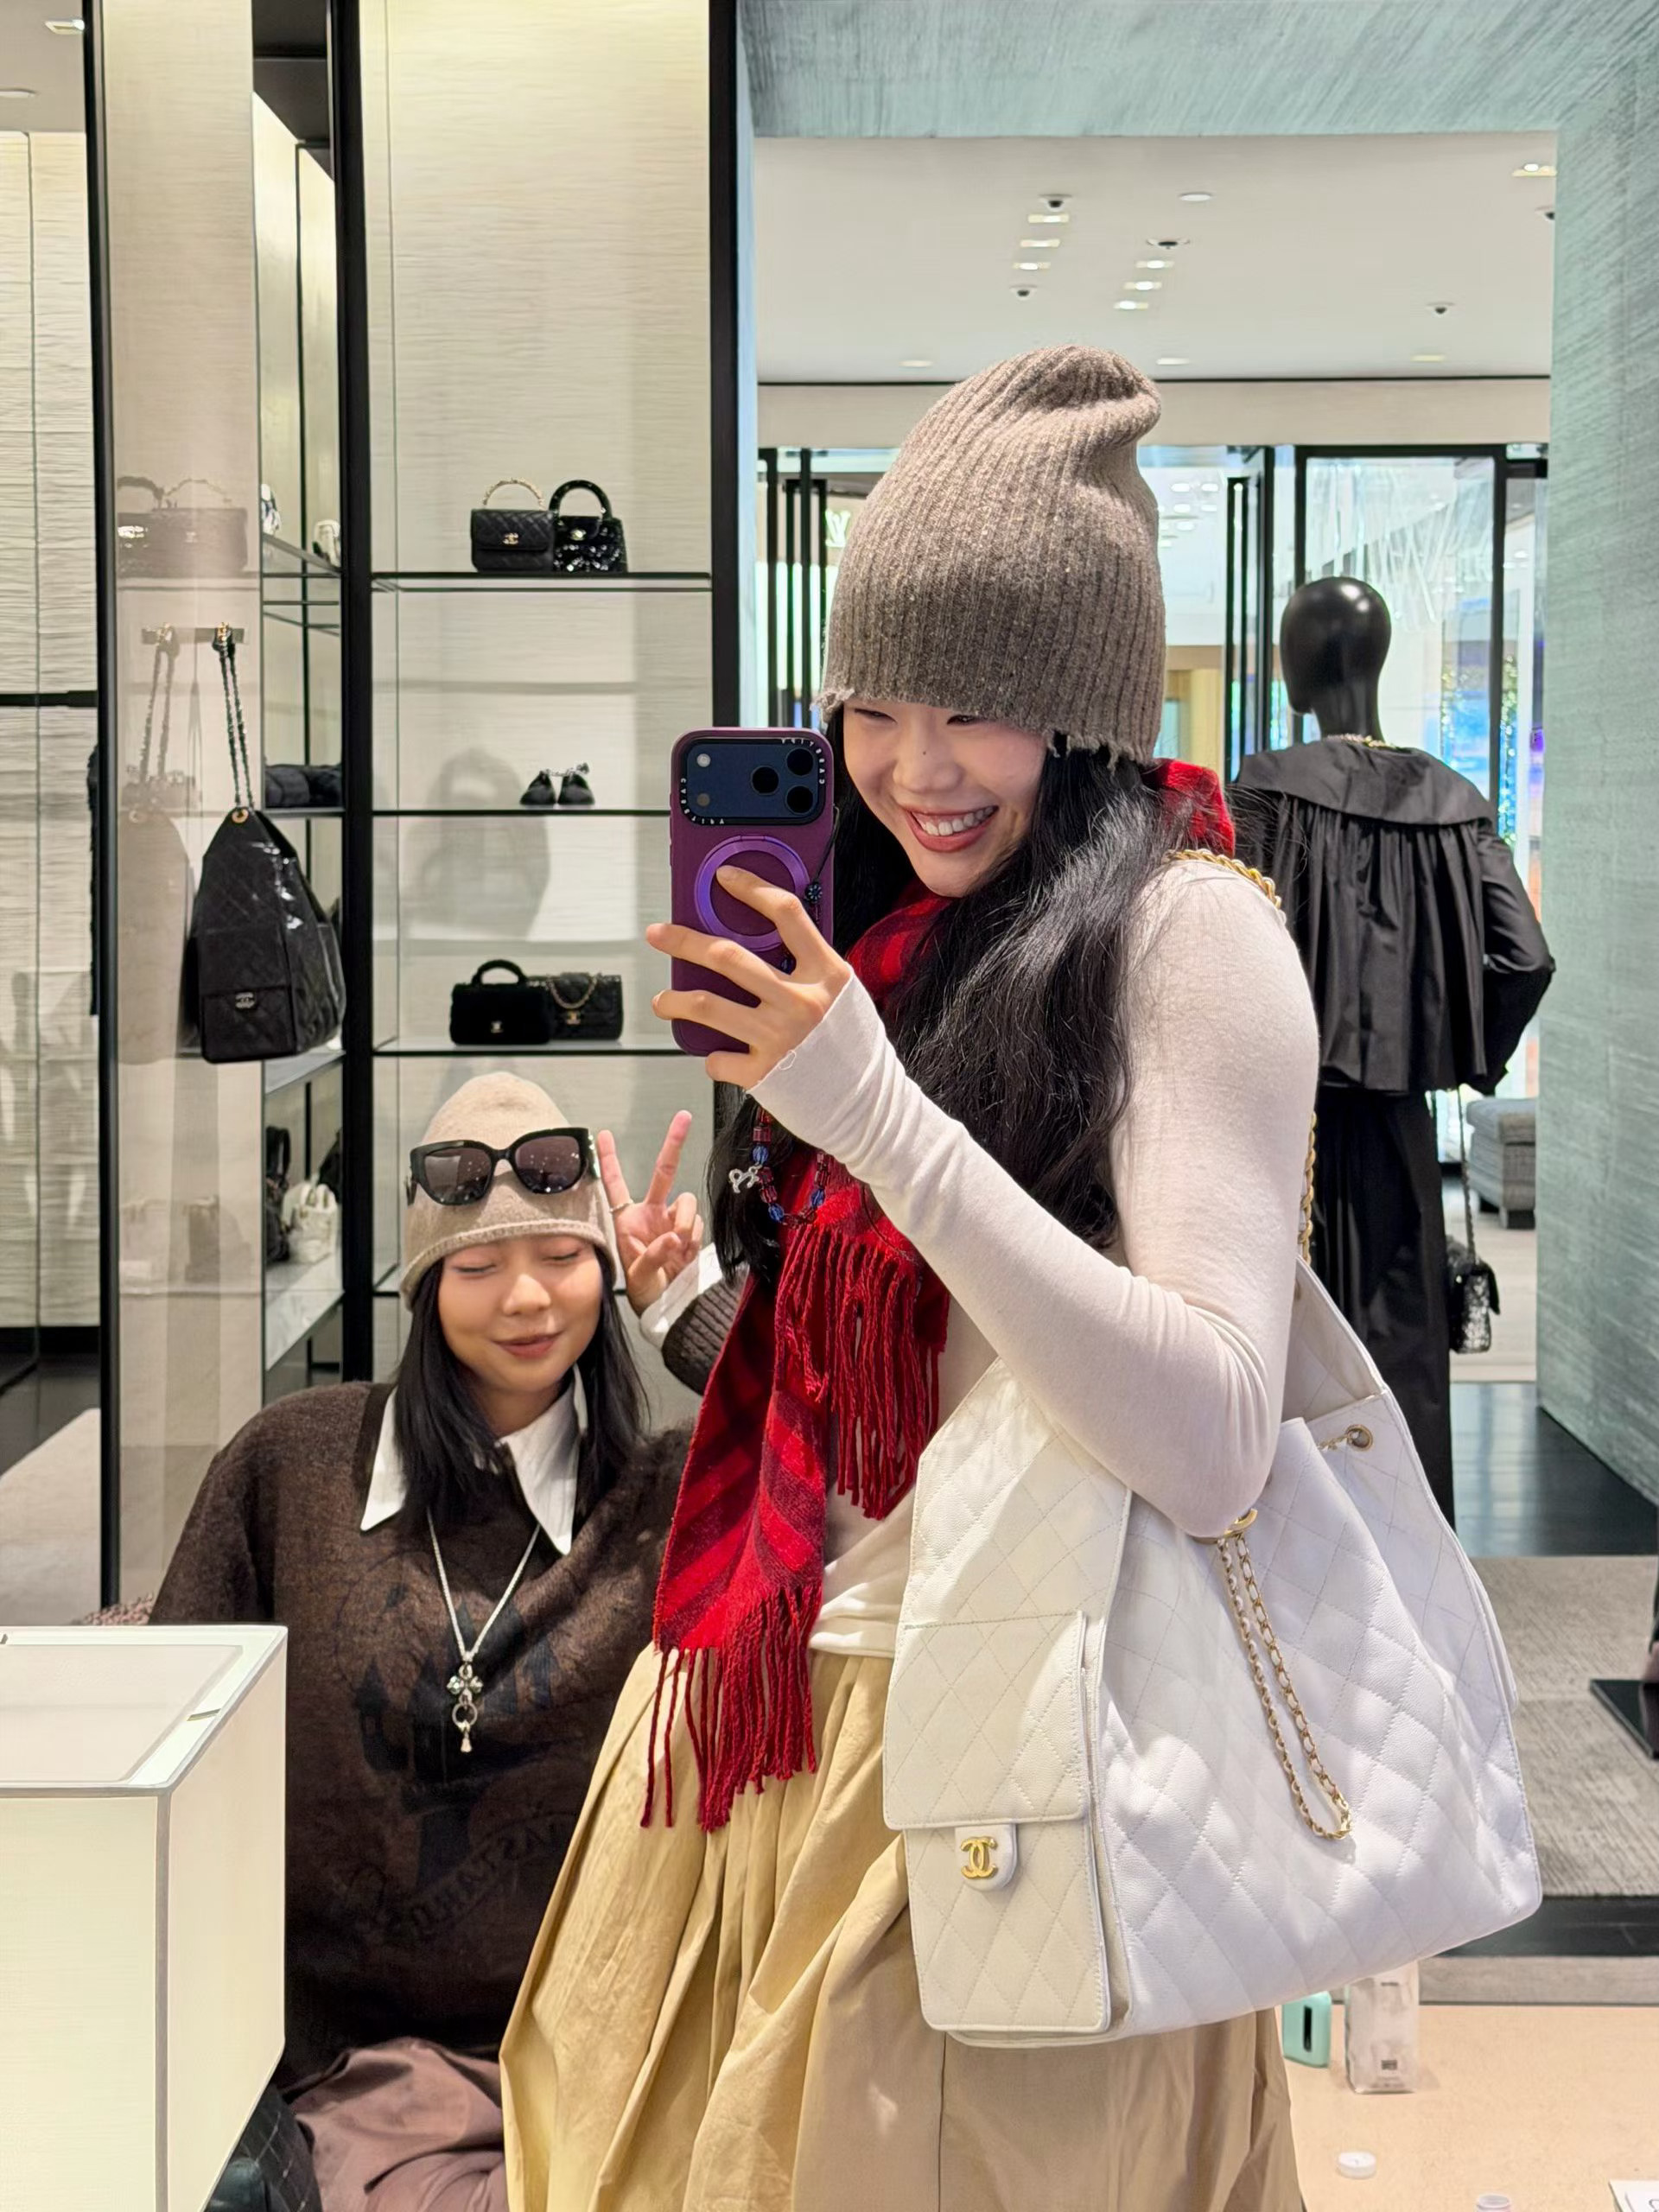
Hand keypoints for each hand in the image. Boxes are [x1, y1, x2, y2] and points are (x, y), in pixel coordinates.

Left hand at [596, 1111, 703, 1313]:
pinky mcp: (692, 1231)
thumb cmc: (644, 1291)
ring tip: (679, 1247)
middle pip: (664, 1172)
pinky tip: (685, 1255)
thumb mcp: (639, 1277)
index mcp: (627, 1220)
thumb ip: (654, 1254)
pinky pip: (698, 1223)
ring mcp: (674, 1221)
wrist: (667, 1308)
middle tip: (684, 1117)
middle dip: (674, 1143)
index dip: (609, 1159)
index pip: (615, 1185)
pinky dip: (693, 1239)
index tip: (601, 1134)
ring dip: (687, 1222)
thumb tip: (673, 1235)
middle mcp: (651, 1214)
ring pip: (688, 1202)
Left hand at [646, 866, 851, 1084]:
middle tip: (657, 934)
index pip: (786, 914)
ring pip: (707, 1006)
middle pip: (728, 957)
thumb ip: (807, 970)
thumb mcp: (841, 996)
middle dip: (684, 941)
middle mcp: (801, 1002)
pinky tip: (716, 1055)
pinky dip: (712, 1057)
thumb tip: (756, 944)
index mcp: (827, 974)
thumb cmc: (850, 1046)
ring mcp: (779, 1038)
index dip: (751, 889)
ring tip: (661, 1001)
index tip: (722, 877)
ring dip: (675, 1001)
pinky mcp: (763, 1074)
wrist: (867, 1106)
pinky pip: (718, 1059)